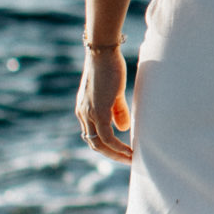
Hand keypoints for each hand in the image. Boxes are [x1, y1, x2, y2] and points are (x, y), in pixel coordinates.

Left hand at [76, 46, 132, 160]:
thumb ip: (117, 110)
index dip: (106, 146)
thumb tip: (123, 129)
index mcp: (84, 109)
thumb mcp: (115, 92)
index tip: (121, 152)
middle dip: (111, 155)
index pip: (92, 135)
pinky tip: (130, 151)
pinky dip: (118, 147)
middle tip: (128, 160)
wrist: (102, 52)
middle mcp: (83, 114)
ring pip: (99, 143)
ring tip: (131, 159)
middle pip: (93, 143)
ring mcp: (89, 113)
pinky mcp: (98, 111)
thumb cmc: (110, 67)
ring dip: (115, 154)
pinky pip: (107, 136)